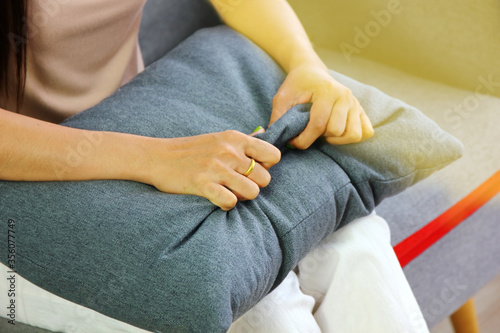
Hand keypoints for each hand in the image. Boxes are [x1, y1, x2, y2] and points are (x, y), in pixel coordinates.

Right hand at [142, 130, 280, 210]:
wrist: (158, 157)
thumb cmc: (192, 150)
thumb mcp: (219, 138)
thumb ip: (243, 142)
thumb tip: (266, 138)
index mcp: (235, 138)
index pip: (273, 155)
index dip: (267, 166)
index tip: (253, 169)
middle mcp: (229, 152)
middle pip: (265, 178)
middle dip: (254, 185)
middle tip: (238, 184)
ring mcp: (216, 168)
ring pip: (253, 192)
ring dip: (242, 196)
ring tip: (229, 192)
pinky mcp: (203, 184)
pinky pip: (231, 202)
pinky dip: (226, 204)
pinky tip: (218, 198)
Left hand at [269, 63, 373, 148]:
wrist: (311, 71)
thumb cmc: (296, 85)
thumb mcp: (282, 98)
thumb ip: (278, 118)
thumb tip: (274, 138)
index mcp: (327, 91)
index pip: (318, 124)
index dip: (303, 139)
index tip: (293, 140)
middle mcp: (345, 97)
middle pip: (336, 131)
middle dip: (319, 138)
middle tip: (308, 133)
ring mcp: (356, 103)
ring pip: (353, 134)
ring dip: (337, 139)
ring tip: (323, 132)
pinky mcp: (361, 110)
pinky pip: (365, 132)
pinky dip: (351, 137)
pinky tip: (337, 132)